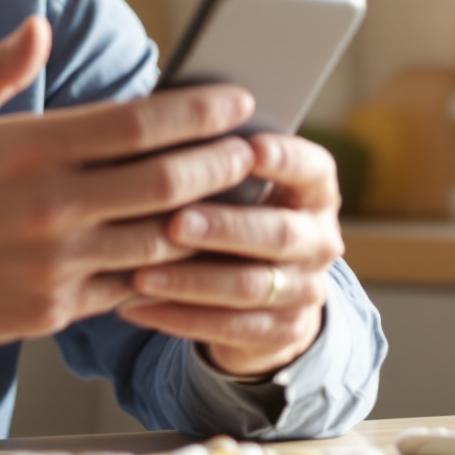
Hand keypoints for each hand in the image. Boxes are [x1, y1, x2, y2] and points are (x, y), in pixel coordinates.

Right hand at [0, 17, 260, 349]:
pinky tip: (190, 252)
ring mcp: (54, 263)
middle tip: (255, 150)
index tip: (236, 100)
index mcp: (28, 147)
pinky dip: (166, 271)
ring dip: (208, 221)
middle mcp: (48, 206)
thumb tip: (42, 25)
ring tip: (241, 200)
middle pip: (166, 184)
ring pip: (160, 242)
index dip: (198, 111)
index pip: (137, 124)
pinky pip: (132, 289)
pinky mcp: (53, 309)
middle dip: (223, 165)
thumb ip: (1, 68)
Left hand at [115, 133, 345, 376]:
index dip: (285, 158)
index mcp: (314, 191)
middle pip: (280, 233)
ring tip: (141, 274)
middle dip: (225, 228)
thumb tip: (160, 122)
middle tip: (176, 222)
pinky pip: (230, 329)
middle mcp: (319, 240)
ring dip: (192, 281)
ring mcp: (305, 290)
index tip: (249, 146)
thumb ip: (213, 162)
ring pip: (251, 287)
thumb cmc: (232, 211)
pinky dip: (179, 317)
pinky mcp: (282, 332)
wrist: (265, 294)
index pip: (312, 168)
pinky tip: (135, 305)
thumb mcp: (235, 186)